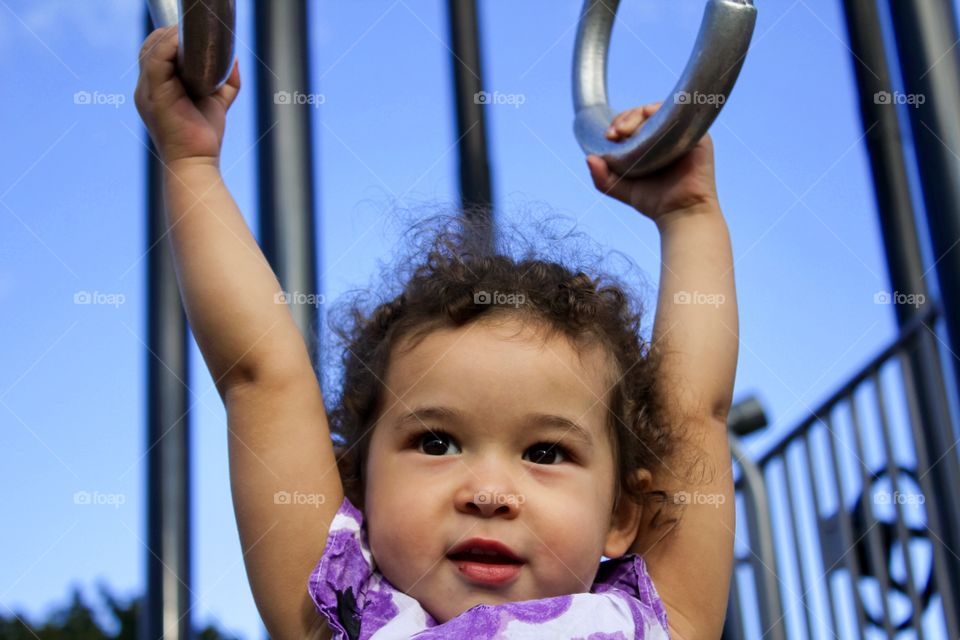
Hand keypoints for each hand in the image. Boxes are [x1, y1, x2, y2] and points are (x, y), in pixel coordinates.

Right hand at [134, 26, 240, 165]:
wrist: (196, 163)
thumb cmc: (204, 137)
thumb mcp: (216, 103)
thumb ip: (225, 82)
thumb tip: (234, 59)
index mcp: (156, 89)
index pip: (155, 53)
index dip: (171, 41)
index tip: (194, 39)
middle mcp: (146, 88)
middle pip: (151, 46)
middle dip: (172, 35)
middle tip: (196, 37)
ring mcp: (147, 91)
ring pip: (152, 48)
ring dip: (172, 37)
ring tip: (194, 39)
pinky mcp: (155, 93)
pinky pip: (157, 58)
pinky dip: (171, 45)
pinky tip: (186, 43)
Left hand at [586, 102, 719, 224]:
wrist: (681, 214)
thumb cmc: (655, 202)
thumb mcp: (622, 188)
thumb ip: (603, 177)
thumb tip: (589, 158)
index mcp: (655, 141)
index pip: (636, 121)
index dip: (620, 123)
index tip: (608, 136)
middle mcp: (671, 134)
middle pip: (645, 113)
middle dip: (625, 118)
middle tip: (614, 133)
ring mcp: (685, 132)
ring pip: (658, 111)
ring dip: (637, 116)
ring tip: (623, 131)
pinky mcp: (698, 135)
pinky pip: (678, 114)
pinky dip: (659, 115)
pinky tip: (646, 124)